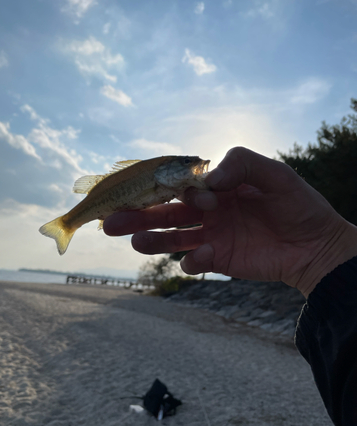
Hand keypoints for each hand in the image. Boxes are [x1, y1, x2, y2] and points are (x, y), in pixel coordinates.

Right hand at [104, 147, 356, 296]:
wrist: (317, 244)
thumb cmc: (297, 203)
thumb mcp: (275, 173)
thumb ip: (241, 164)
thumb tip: (208, 179)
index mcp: (216, 186)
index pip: (178, 184)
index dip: (164, 188)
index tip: (172, 193)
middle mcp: (207, 211)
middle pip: (164, 212)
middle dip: (137, 215)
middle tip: (109, 220)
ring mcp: (210, 236)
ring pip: (170, 238)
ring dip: (150, 240)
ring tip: (132, 241)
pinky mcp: (218, 260)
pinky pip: (193, 261)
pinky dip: (190, 260)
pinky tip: (199, 256)